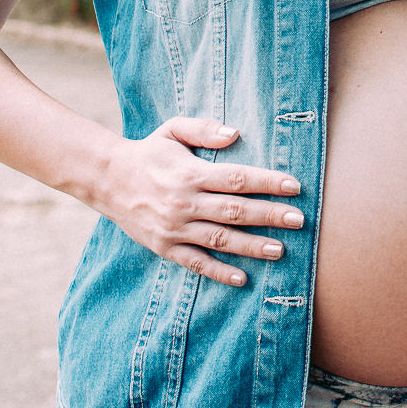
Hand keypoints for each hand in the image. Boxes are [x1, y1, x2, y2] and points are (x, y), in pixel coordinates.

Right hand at [95, 116, 305, 286]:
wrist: (108, 180)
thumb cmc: (149, 153)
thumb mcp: (172, 130)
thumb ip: (204, 129)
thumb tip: (235, 133)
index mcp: (191, 173)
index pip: (237, 179)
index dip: (267, 182)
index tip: (294, 186)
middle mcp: (184, 203)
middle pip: (234, 211)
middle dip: (269, 216)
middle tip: (299, 220)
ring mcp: (174, 228)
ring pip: (219, 239)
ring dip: (251, 246)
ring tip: (280, 249)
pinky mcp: (165, 247)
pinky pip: (195, 263)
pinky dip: (219, 272)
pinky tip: (242, 278)